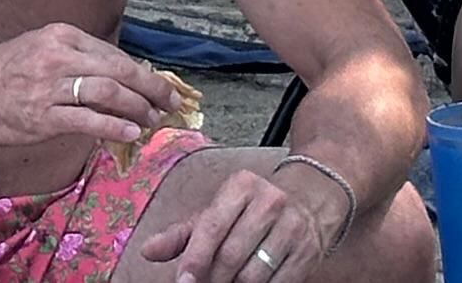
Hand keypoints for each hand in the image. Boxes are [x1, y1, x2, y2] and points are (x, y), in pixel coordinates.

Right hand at [0, 21, 173, 147]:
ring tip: (154, 119)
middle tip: (170, 103)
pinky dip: (115, 127)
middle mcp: (58, 56)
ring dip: (139, 108)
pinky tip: (132, 132)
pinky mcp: (43, 117)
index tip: (160, 85)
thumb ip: (76, 58)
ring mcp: (50, 87)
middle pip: (119, 71)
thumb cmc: (1, 73)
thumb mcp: (39, 48)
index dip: (143, 72)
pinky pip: (89, 120)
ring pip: (109, 94)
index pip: (114, 54)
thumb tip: (118, 75)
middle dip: (151, 88)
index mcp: (60, 36)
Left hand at [130, 155, 342, 282]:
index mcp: (240, 186)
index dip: (195, 259)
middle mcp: (269, 202)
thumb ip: (182, 233)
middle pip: (231, 255)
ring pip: (254, 274)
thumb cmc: (255, 206)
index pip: (212, 226)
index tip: (184, 282)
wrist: (314, 195)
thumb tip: (147, 251)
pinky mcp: (308, 251)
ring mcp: (292, 227)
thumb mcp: (218, 209)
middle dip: (214, 279)